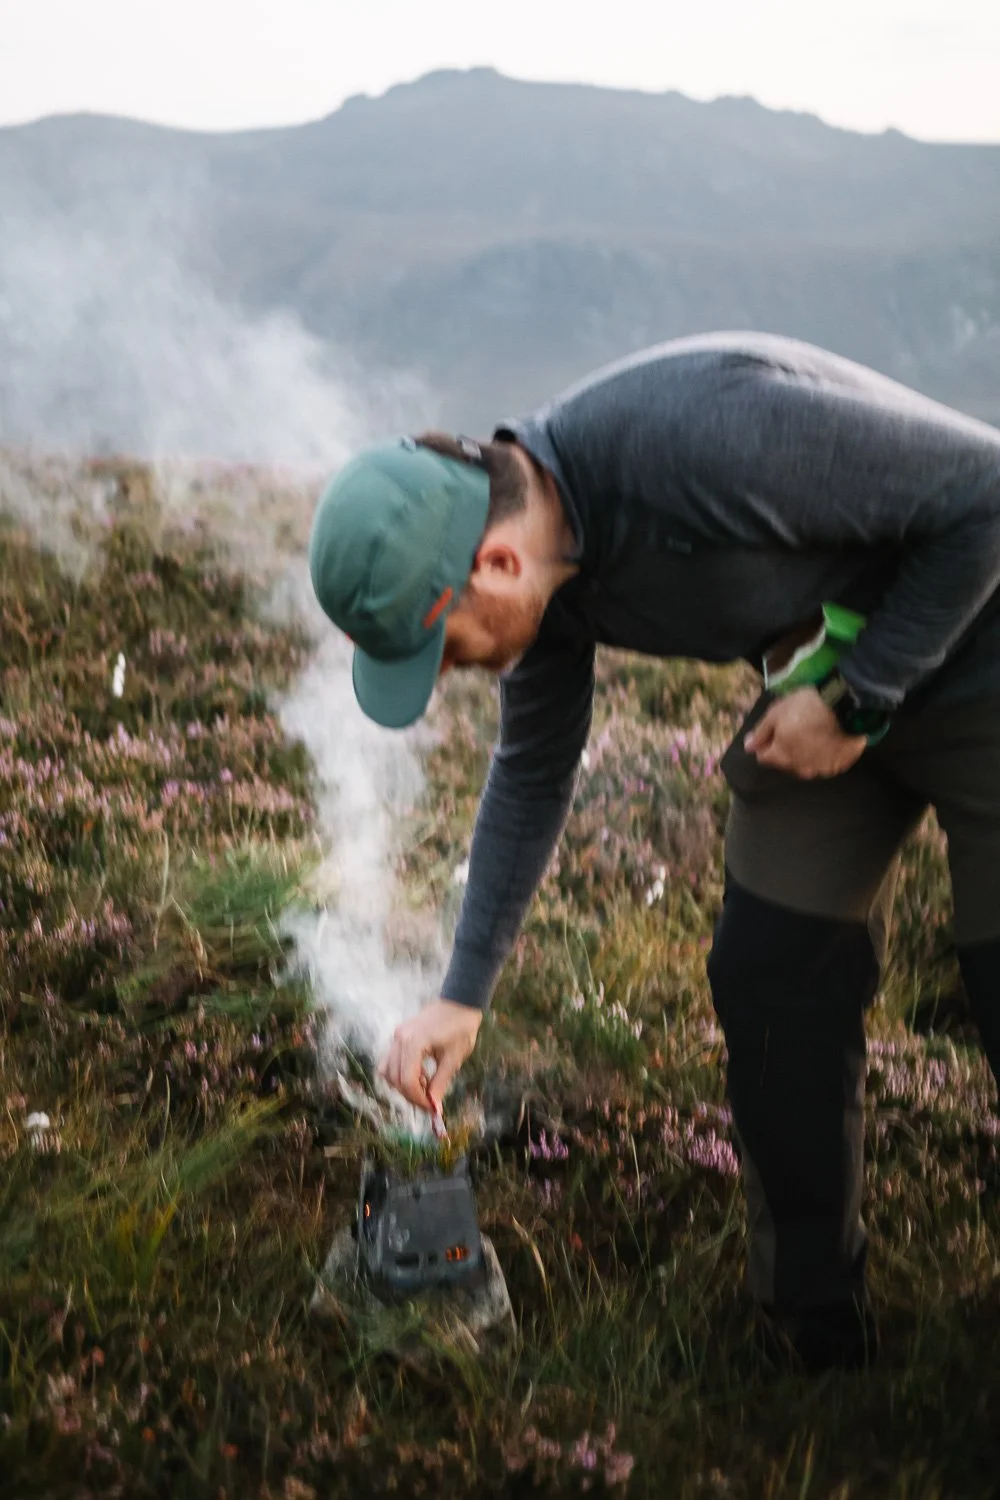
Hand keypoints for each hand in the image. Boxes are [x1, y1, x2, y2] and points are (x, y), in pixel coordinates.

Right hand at [378, 999, 482, 1112]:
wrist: (460, 1002)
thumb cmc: (461, 1028)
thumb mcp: (453, 1059)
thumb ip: (440, 1083)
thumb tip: (433, 1107)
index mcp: (413, 1043)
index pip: (407, 1080)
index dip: (417, 1098)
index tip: (431, 1108)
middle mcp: (400, 1039)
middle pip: (394, 1077)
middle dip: (410, 1093)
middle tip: (428, 1101)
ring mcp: (397, 1036)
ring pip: (387, 1070)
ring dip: (402, 1083)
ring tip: (424, 1083)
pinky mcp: (399, 1035)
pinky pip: (391, 1060)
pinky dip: (401, 1072)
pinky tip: (419, 1073)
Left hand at [743, 688, 866, 778]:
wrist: (845, 706)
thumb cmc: (805, 707)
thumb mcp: (776, 713)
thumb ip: (761, 732)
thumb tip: (748, 748)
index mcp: (781, 756)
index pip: (764, 757)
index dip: (765, 743)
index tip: (774, 730)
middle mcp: (798, 768)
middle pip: (784, 762)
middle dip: (784, 749)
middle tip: (793, 729)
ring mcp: (820, 769)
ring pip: (805, 765)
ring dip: (803, 754)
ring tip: (811, 735)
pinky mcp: (839, 766)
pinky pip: (824, 764)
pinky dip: (822, 755)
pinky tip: (826, 740)